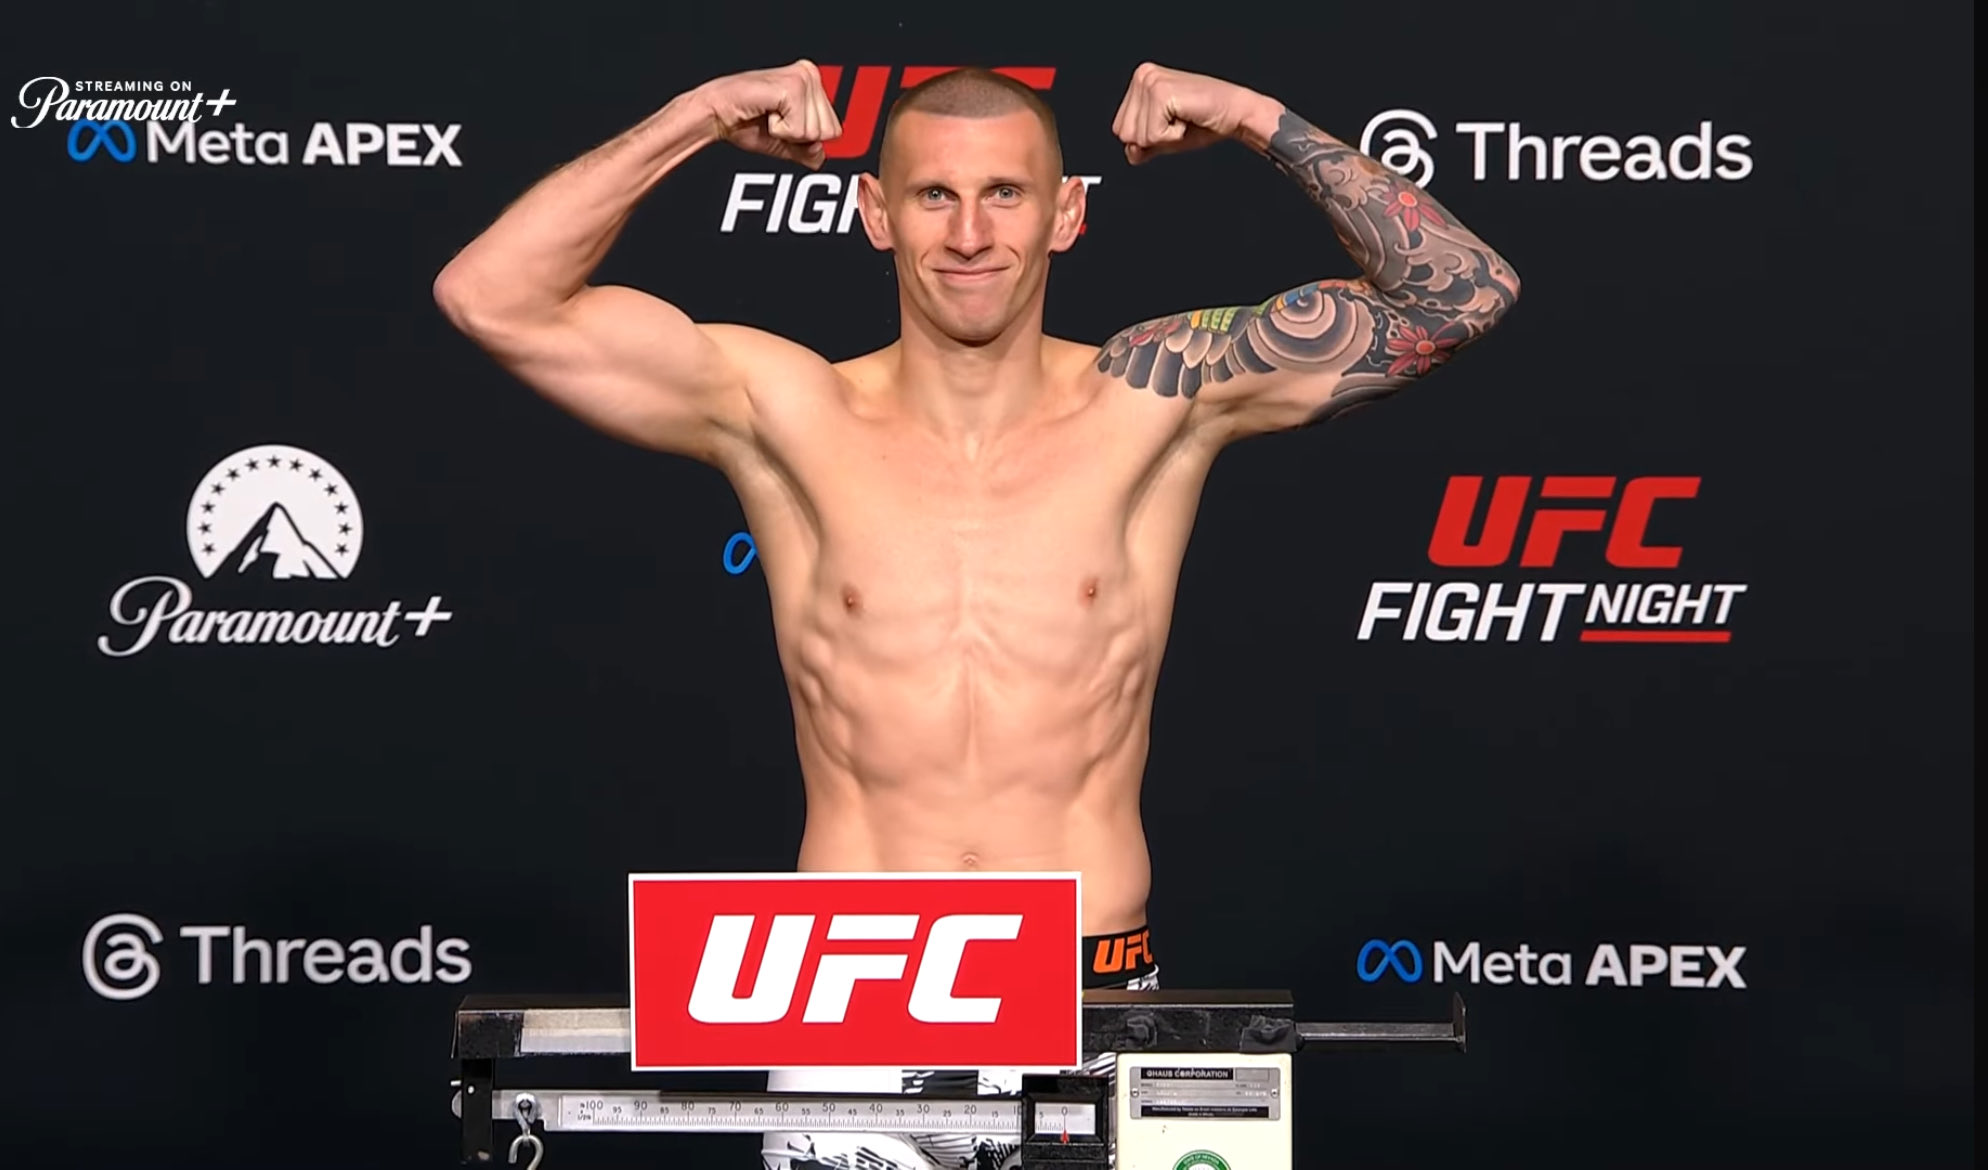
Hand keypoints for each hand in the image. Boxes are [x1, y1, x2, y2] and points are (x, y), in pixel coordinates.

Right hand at [699, 59, 842, 169]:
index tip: (784, 124)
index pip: (835, 130)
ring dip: (789, 133)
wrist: (718, 115)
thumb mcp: (786, 143)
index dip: (807, 138)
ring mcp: (802, 79)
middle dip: (800, 136)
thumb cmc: (746, 122)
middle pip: (830, 132)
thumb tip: (821, 154)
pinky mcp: (792, 87)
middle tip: (776, 120)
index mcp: (813, 83)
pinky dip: (780, 130)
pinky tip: (767, 112)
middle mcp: (810, 76)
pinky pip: (800, 129)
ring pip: (816, 132)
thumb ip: (809, 151)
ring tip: (770, 115)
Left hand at [1111, 62, 1267, 164]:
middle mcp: (1142, 76)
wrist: (1235, 113)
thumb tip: (1130, 152)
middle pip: (1123, 134)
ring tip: (1183, 119)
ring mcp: (1150, 82)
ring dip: (1163, 137)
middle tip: (1178, 122)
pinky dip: (1172, 137)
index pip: (1120, 129)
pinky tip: (1187, 118)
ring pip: (1136, 137)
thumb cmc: (1205, 121)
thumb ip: (1143, 145)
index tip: (1171, 123)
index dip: (1147, 138)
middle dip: (1153, 139)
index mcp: (1141, 81)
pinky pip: (1152, 136)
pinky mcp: (1160, 93)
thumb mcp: (1165, 137)